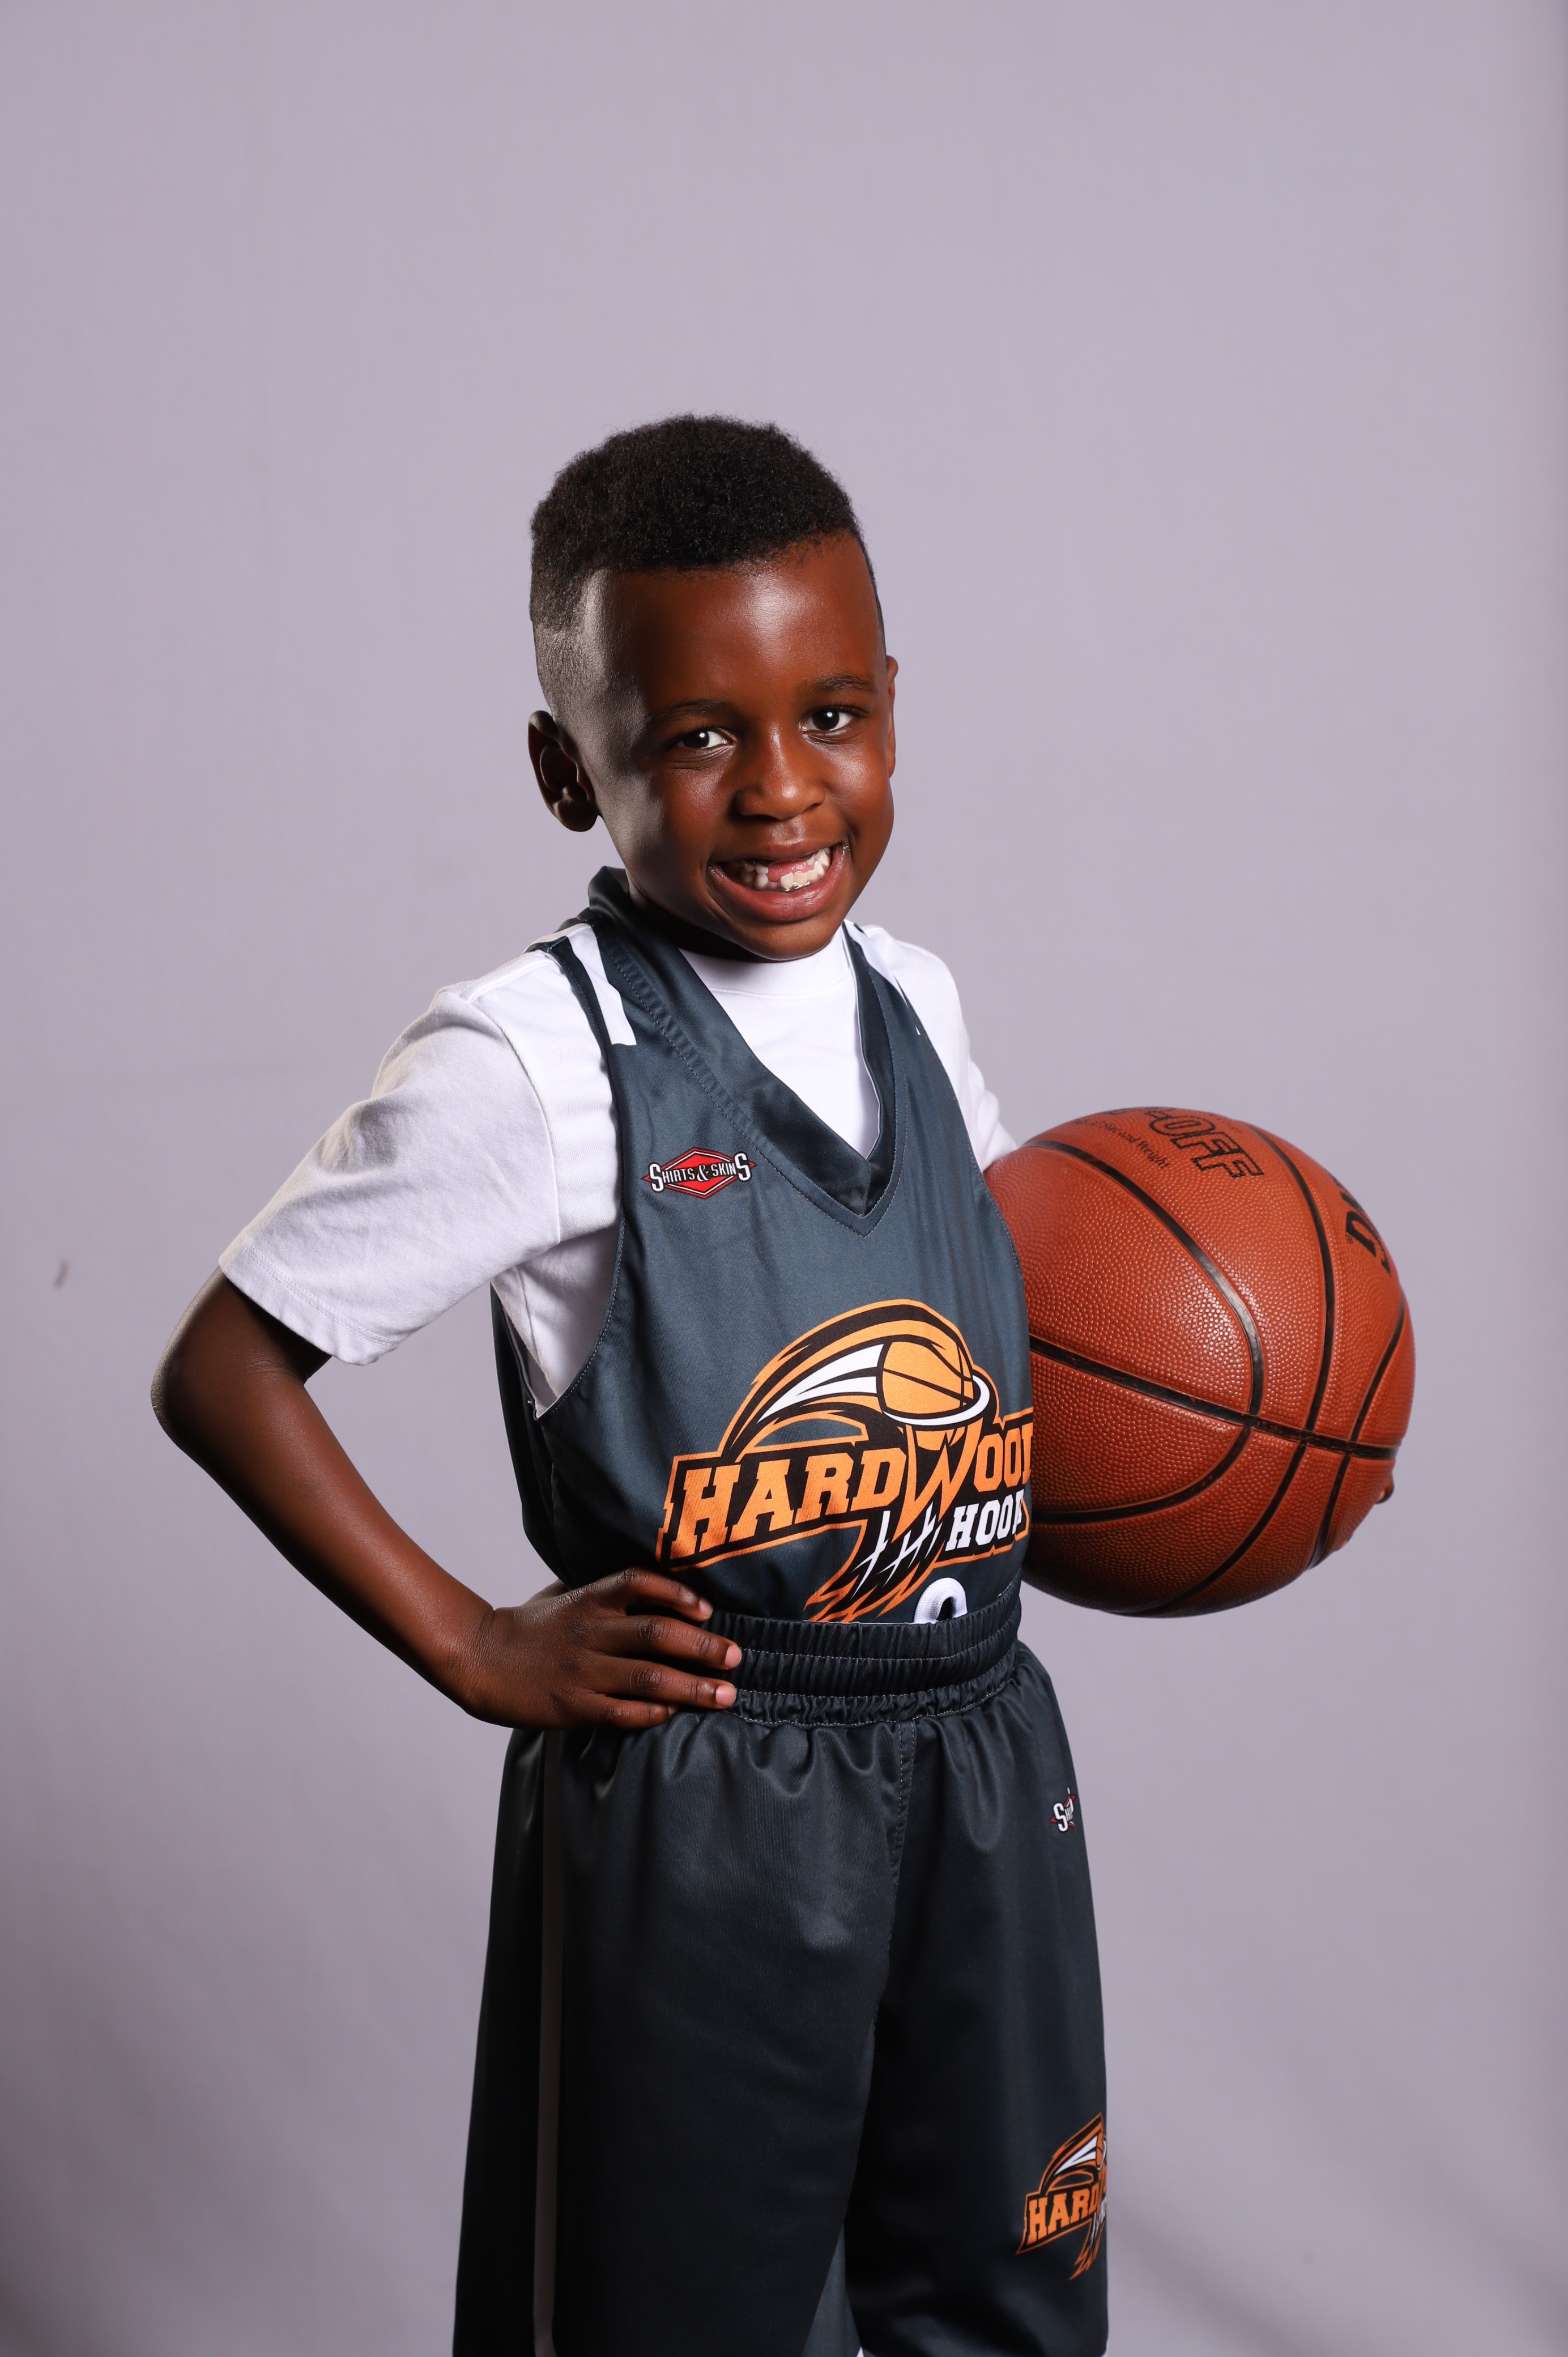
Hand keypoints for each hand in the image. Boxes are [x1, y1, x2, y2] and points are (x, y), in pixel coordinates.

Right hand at [456, 1569, 741, 1729]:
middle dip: (703, 1647)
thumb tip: (651, 1582)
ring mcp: (582, 1671)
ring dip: (693, 1687)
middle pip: (657, 1634)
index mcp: (588, 1600)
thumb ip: (603, 1590)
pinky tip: (676, 1714)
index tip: (710, 1608)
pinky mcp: (573, 1706)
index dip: (678, 1592)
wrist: (479, 1659)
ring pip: (649, 1677)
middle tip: (736, 1658)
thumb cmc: (528, 1625)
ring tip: (725, 1696)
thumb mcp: (563, 1594)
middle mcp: (590, 1632)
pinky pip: (622, 1712)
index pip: (639, 1583)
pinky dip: (653, 1713)